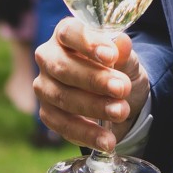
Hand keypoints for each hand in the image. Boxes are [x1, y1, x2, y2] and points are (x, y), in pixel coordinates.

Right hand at [34, 19, 147, 152]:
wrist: (119, 97)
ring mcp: (45, 86)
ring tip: (121, 112)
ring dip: (94, 107)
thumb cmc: (118, 68)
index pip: (69, 32)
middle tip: (121, 89)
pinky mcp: (47, 113)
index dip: (88, 43)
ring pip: (62, 97)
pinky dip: (87, 133)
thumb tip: (121, 43)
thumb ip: (123, 52)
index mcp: (66, 33)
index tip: (111, 56)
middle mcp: (48, 57)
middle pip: (63, 67)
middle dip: (94, 80)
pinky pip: (63, 125)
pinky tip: (107, 139)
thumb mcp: (127, 59)